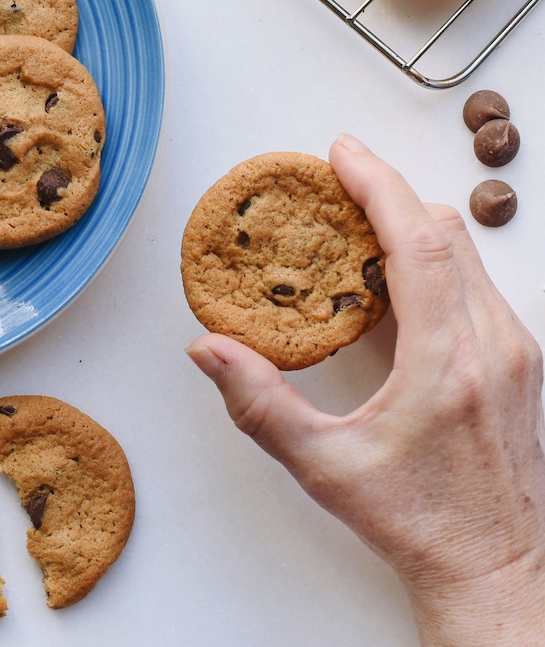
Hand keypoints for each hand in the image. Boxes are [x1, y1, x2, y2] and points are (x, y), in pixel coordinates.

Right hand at [186, 134, 544, 646]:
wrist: (496, 570)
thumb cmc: (418, 522)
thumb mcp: (324, 467)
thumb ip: (259, 404)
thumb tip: (208, 349)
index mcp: (449, 362)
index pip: (419, 243)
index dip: (378, 186)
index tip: (342, 153)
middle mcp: (494, 345)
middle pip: (447, 231)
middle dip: (390, 192)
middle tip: (337, 178)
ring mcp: (515, 351)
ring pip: (468, 252)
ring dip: (413, 223)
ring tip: (356, 221)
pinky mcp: (519, 361)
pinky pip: (478, 280)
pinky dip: (434, 256)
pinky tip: (392, 277)